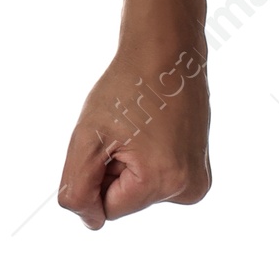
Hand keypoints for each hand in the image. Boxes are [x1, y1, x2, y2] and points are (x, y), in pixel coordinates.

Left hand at [58, 30, 210, 230]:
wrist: (166, 56)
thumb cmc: (125, 90)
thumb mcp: (86, 138)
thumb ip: (77, 188)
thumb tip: (92, 222)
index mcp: (162, 182)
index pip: (106, 209)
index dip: (97, 176)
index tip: (112, 141)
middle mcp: (189, 189)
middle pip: (126, 203)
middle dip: (116, 171)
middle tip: (127, 132)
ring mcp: (199, 182)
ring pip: (140, 193)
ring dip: (131, 166)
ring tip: (143, 130)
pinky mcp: (201, 173)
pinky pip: (157, 182)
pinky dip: (148, 162)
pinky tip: (156, 133)